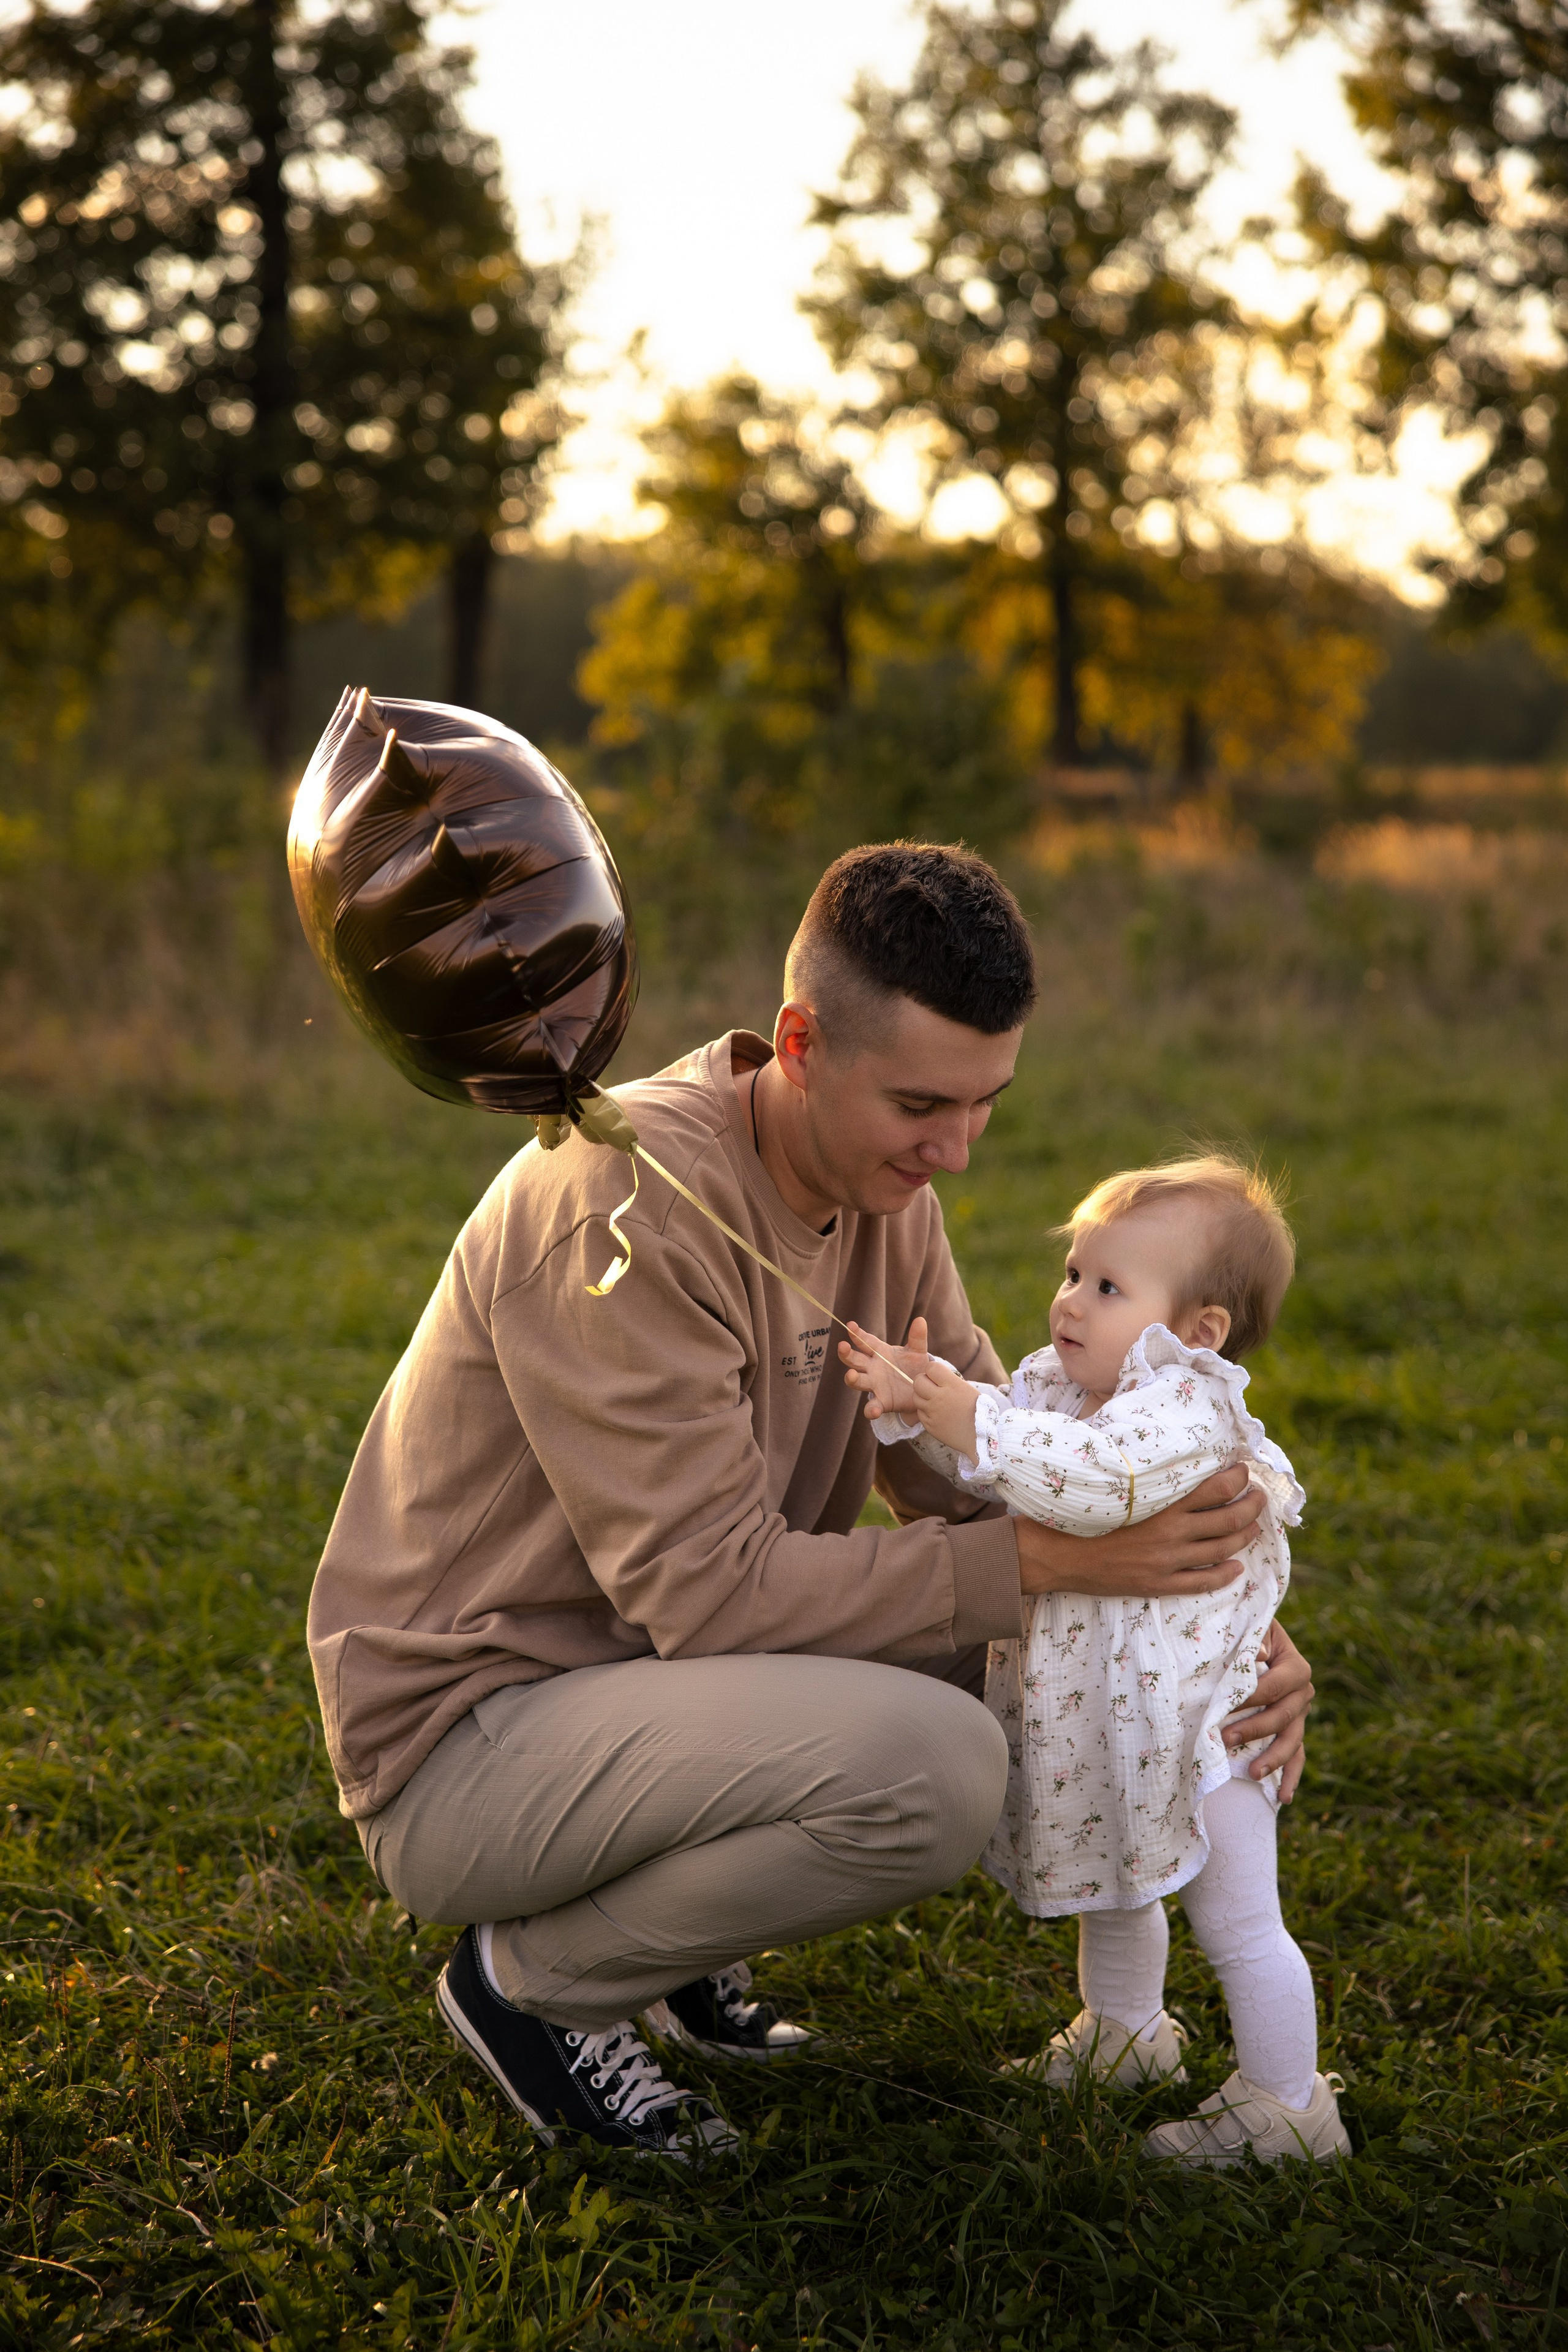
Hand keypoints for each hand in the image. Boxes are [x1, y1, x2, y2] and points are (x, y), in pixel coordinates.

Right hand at [839, 1316, 929, 1422]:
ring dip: (852, 1378)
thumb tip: (921, 1319)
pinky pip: (872, 1406)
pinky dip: (871, 1409)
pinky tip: (873, 1411)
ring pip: (858, 1381)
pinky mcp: (882, 1402)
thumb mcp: (917, 1352)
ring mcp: (875, 1385)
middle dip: (847, 1354)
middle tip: (842, 1346)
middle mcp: (873, 1368)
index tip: (850, 1325)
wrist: (924, 1390)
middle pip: (855, 1360)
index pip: (866, 1341)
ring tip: (851, 1375)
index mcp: (880, 1353)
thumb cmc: (915, 1367)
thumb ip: (917, 1338)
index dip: (857, 1334)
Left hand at [907, 1356, 979, 1459]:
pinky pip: (920, 1412)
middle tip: (930, 1386)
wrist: (981, 1436)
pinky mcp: (929, 1425)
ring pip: (916, 1397)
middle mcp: (940, 1397)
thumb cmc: (978, 1410)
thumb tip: (933, 1374)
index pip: (931, 1367)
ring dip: (922, 1396)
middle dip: (923, 1381)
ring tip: (934, 1400)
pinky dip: (925, 1411)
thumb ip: (949, 1380)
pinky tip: (936, 1412)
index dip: (932, 1369)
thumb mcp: (967, 1389)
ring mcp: (933, 1413)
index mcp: (952, 1385)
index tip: (936, 1375)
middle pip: (918, 1381)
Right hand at [1013, 1463, 1265, 1600]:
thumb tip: (1162, 1452)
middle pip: (1229, 1519)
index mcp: (1162, 1505)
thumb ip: (1145, 1475)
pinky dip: (1226, 1574)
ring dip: (1245, 1536)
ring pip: (1222, 1550)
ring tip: (1255, 1526)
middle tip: (1261, 1497)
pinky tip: (1237, 1567)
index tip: (1245, 1471)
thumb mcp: (1117, 1486)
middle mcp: (1171, 1534)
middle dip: (1252, 1506)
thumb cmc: (1084, 1513)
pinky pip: (1203, 1582)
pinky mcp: (1160, 1584)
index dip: (1238, 1479)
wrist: (1060, 1555)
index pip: (1216, 1489)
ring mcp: (1168, 1562)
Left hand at [1224, 1620, 1312, 1802]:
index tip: (1225, 1705)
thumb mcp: (1251, 1628)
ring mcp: (1300, 1714)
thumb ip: (1254, 1639)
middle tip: (1225, 1739)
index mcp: (1295, 1666)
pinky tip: (1283, 1797)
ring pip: (1292, 1741)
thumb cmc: (1246, 1632)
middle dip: (1254, 1729)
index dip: (1250, 1697)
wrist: (1254, 1637)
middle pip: (1283, 1717)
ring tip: (1252, 1773)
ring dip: (1273, 1759)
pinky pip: (1296, 1756)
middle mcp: (1303, 1692)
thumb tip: (1259, 1653)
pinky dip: (1290, 1776)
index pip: (1274, 1685)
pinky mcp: (1292, 1730)